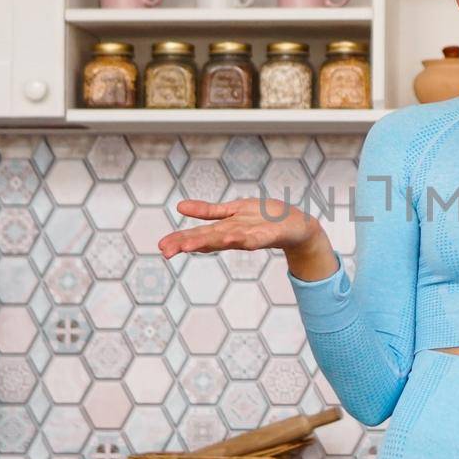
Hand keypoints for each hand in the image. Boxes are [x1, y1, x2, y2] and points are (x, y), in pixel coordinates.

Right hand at [157, 198, 320, 258]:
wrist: (297, 227)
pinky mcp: (268, 235)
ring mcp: (251, 236)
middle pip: (208, 240)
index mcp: (224, 229)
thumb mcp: (232, 210)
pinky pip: (254, 237)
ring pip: (226, 239)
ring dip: (209, 242)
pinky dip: (243, 238)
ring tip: (189, 245)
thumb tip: (179, 207)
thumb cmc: (264, 219)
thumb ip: (207, 211)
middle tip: (166, 251)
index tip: (161, 247)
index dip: (180, 240)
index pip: (198, 235)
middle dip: (187, 244)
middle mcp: (234, 235)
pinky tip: (231, 237)